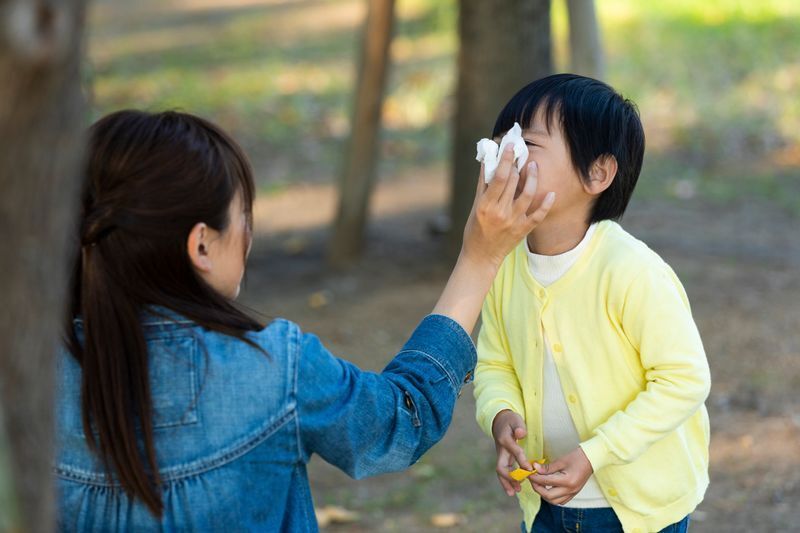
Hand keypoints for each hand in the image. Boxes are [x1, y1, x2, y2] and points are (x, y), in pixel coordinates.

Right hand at [462, 145, 554, 268]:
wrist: (481, 256)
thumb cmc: (474, 229)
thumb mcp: (475, 206)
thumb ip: (483, 184)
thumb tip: (488, 160)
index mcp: (486, 205)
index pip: (499, 177)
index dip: (506, 159)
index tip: (511, 146)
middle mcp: (500, 212)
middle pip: (513, 182)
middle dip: (518, 165)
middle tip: (521, 153)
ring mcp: (514, 221)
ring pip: (528, 194)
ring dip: (532, 177)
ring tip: (534, 166)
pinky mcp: (523, 230)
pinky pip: (539, 215)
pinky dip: (546, 204)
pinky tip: (551, 193)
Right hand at [492, 410, 531, 496]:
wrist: (499, 421)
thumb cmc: (510, 420)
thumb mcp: (515, 419)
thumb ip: (519, 426)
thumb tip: (522, 433)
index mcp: (505, 440)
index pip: (514, 452)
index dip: (522, 461)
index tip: (530, 470)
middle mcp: (501, 450)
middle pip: (501, 467)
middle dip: (510, 477)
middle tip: (519, 485)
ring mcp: (500, 455)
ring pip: (501, 472)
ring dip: (507, 483)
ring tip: (514, 492)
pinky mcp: (503, 459)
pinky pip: (503, 472)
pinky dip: (507, 481)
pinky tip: (514, 489)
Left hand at [530, 447, 593, 504]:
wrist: (592, 459)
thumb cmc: (577, 457)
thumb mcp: (561, 460)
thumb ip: (547, 467)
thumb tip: (534, 468)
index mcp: (567, 481)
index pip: (546, 482)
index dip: (535, 478)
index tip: (529, 472)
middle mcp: (570, 490)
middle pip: (548, 496)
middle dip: (537, 488)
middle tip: (532, 479)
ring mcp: (573, 493)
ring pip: (554, 501)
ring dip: (544, 495)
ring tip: (539, 484)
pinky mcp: (574, 494)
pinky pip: (561, 501)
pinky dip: (552, 497)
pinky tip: (548, 489)